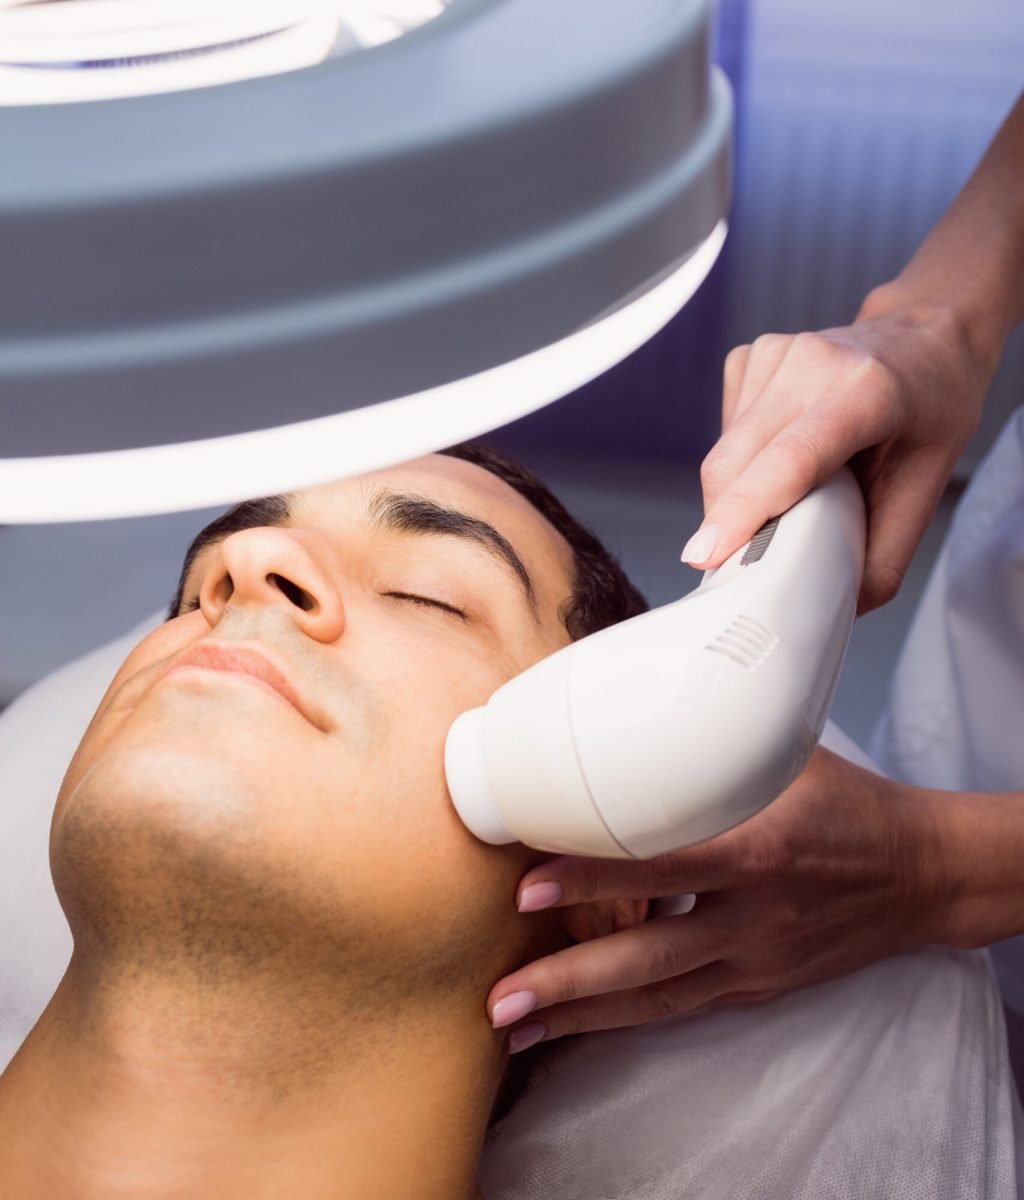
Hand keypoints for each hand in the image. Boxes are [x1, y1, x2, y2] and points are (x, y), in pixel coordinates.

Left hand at [487, 748, 949, 1051]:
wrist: (919, 872)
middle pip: (651, 957)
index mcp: (761, 847)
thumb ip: (709, 745)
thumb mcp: (785, 757)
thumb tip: (628, 708)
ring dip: (582, 1015)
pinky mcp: (759, 987)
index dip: (594, 880)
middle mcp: (756, 916)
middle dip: (570, 978)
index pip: (663, 868)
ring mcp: (757, 961)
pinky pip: (683, 1009)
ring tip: (513, 1025)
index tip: (527, 887)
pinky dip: (624, 1019)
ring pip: (658, 996)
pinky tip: (575, 1027)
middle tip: (500, 993)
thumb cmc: (845, 801)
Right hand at [683, 286, 989, 613]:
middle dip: (730, 523)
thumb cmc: (931, 404)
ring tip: (792, 488)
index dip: (743, 511)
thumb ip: (883, 553)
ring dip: (738, 493)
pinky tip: (783, 449)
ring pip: (722, 455)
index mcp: (867, 391)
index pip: (790, 459)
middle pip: (735, 465)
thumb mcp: (929, 484)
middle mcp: (813, 361)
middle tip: (753, 555)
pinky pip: (723, 435)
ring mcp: (774, 353)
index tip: (706, 556)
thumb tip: (838, 608)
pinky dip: (742, 463)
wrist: (925, 337)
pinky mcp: (748, 357)